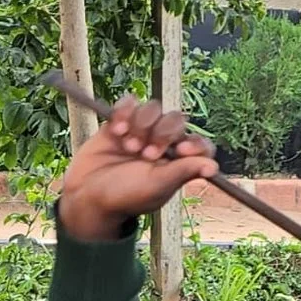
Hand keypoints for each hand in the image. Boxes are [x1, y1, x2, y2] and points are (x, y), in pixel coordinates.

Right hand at [56, 95, 214, 241]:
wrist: (87, 195)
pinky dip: (124, 112)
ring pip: (153, 108)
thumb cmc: (125, 197)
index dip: (194, 143)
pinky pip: (129, 102)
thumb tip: (213, 167)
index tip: (180, 150)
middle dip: (162, 133)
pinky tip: (116, 130)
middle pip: (176, 120)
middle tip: (145, 154)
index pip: (199, 144)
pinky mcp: (120, 121)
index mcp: (178, 162)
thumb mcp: (156, 187)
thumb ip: (183, 172)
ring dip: (141, 124)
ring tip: (128, 146)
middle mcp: (163, 144)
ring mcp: (141, 130)